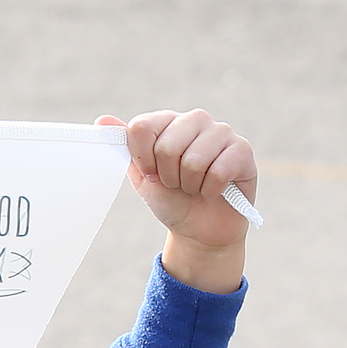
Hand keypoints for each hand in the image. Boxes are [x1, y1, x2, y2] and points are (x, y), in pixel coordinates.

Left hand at [98, 108, 254, 292]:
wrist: (199, 227)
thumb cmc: (171, 198)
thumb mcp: (142, 175)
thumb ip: (125, 148)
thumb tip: (103, 120)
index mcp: (167, 122)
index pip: (142, 127)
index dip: (142, 159)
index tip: (151, 173)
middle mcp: (195, 120)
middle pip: (166, 145)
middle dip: (167, 175)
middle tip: (176, 182)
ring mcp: (222, 132)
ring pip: (193, 159)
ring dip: (189, 184)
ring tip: (194, 186)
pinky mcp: (243, 149)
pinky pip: (218, 170)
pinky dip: (210, 189)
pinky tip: (213, 190)